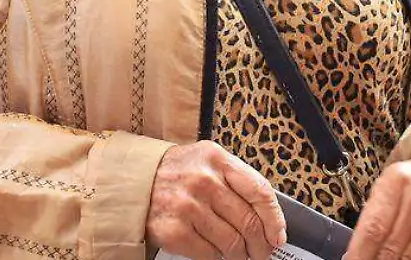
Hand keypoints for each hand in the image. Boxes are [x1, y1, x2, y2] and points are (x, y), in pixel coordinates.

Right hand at [145, 142, 286, 259]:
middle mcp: (204, 181)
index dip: (274, 219)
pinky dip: (217, 258)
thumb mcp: (207, 161)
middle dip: (260, 244)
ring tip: (241, 256)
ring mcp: (188, 206)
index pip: (259, 191)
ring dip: (240, 255)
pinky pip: (208, 253)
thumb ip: (235, 180)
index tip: (278, 235)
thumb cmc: (177, 172)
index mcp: (218, 160)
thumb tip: (266, 215)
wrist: (133, 182)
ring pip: (231, 242)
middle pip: (248, 222)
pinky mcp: (174, 231)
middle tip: (262, 253)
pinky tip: (218, 255)